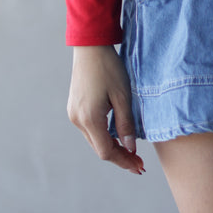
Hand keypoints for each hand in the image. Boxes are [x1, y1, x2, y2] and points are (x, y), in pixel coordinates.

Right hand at [67, 45, 144, 174]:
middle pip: (99, 148)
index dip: (123, 161)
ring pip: (94, 139)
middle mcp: (78, 120)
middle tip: (138, 162)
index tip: (139, 166)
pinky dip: (103, 134)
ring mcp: (73, 114)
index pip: (106, 151)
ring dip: (111, 145)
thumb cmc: (108, 67)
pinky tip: (116, 132)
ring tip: (130, 149)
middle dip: (119, 156)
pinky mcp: (74, 107)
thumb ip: (125, 123)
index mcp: (89, 118)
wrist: (90, 46)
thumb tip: (130, 148)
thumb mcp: (123, 95)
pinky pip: (89, 128)